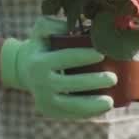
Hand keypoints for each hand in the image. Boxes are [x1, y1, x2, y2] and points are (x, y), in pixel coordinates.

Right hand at [0, 17, 115, 118]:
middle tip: (113, 78)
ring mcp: (44, 100)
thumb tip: (72, 28)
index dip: (84, 56)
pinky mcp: (50, 111)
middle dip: (94, 82)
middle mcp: (40, 83)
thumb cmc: (40, 46)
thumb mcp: (41, 30)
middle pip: (71, 84)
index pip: (65, 58)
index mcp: (39, 62)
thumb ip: (53, 24)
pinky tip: (102, 108)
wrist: (24, 69)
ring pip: (71, 105)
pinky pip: (71, 114)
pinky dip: (88, 113)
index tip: (102, 53)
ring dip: (92, 104)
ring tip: (110, 101)